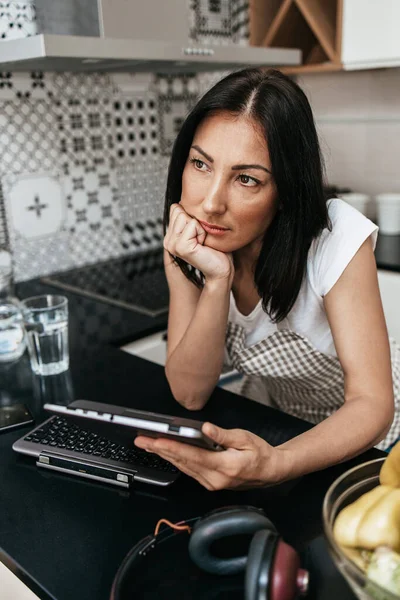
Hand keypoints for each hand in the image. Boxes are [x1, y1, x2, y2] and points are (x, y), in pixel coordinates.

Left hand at [134, 422, 283, 490]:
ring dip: (165, 456)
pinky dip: (176, 461)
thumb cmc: (260, 454)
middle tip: (142, 441)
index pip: (192, 456)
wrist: (271, 471)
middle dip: (160, 451)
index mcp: (225, 466)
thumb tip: (206, 429)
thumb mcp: (244, 438)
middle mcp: (216, 478)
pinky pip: (189, 471)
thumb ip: (223, 435)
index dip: (172, 448)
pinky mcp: (211, 483)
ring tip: (149, 445)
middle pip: (183, 463)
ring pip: (183, 468)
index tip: (156, 441)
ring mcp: (212, 483)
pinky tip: (166, 453)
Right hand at [164, 204, 233, 282]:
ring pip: (184, 216)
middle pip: (179, 210)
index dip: (191, 217)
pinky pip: (192, 225)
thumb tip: (186, 199)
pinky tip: (203, 245)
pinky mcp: (181, 247)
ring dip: (199, 227)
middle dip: (195, 221)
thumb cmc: (215, 250)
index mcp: (171, 236)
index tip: (199, 233)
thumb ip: (190, 217)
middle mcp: (168, 241)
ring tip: (202, 242)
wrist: (222, 269)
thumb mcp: (200, 229)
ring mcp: (172, 245)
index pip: (175, 208)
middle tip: (201, 239)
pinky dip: (201, 232)